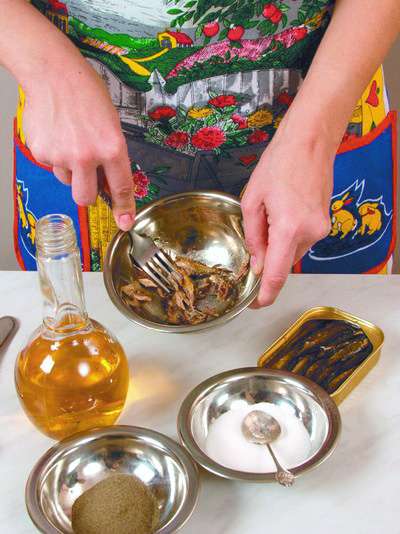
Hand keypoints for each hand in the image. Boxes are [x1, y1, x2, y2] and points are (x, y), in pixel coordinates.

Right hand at [23, 55, 134, 230]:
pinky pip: (52, 166)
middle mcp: (86, 156)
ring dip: (71, 170)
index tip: (124, 222)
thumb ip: (112, 156)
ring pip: (67, 181)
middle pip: (86, 198)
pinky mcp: (41, 152)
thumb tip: (110, 182)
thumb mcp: (112, 124)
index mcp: (111, 148)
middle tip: (88, 176)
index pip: (121, 187)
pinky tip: (58, 135)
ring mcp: (61, 156)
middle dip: (88, 193)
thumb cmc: (86, 94)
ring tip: (71, 141)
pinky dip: (55, 156)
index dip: (124, 209)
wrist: (54, 74)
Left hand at [241, 117, 333, 306]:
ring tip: (270, 213)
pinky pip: (302, 241)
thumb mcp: (252, 200)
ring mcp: (321, 230)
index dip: (266, 295)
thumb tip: (258, 263)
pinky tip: (282, 213)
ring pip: (292, 252)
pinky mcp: (325, 224)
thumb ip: (253, 237)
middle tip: (255, 236)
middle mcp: (309, 234)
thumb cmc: (279, 163)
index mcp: (288, 229)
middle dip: (267, 259)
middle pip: (284, 263)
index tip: (256, 304)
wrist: (309, 142)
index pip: (277, 275)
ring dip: (277, 244)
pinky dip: (288, 237)